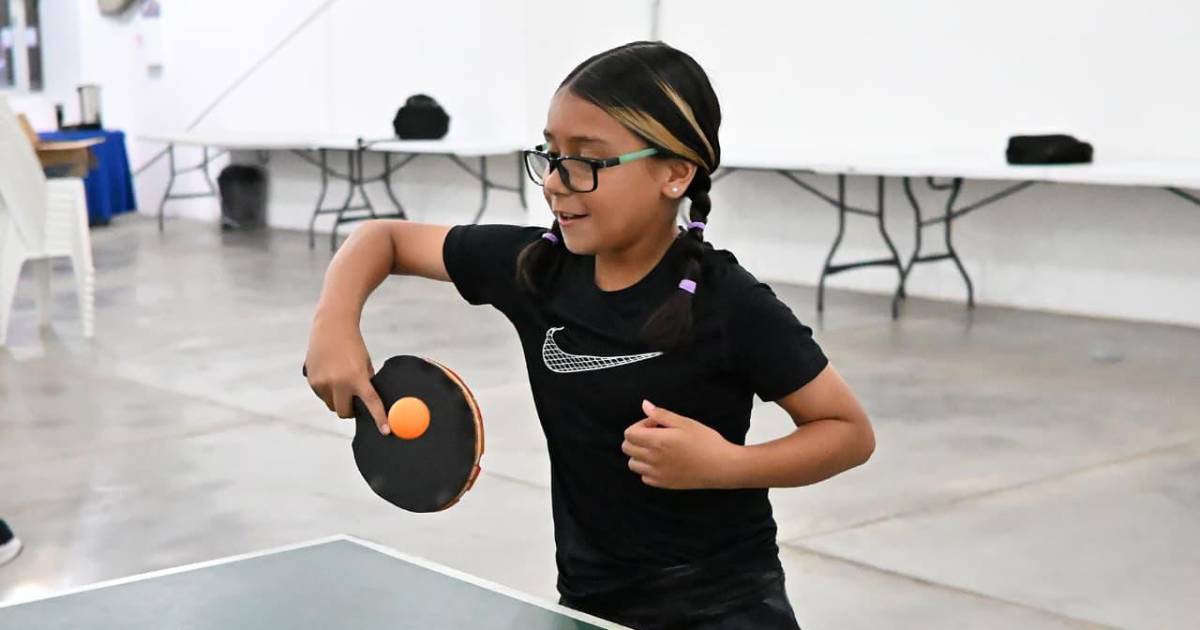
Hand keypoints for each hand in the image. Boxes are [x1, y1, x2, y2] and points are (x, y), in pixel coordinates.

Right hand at [303, 316, 388, 433]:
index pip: (371, 403)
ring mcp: (323, 383)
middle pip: (344, 412)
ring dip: (337, 400)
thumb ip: (365, 383)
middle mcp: (338, 382)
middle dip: (350, 411)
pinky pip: (321, 395)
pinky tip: (330, 374)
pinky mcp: (312, 381)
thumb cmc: (353, 345)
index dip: (379, 418)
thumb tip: (367, 402)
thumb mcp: (365, 363)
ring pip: (332, 405)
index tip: (386, 431)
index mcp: (357, 378)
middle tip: (354, 403)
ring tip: (340, 381)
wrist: (332, 326)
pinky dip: (327, 391)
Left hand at [621, 400, 743, 489]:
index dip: (639, 425)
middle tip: (656, 434)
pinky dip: (648, 468)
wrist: (722, 466)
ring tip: (658, 449)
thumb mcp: (684, 422)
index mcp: (657, 442)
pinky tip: (662, 462)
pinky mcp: (663, 484)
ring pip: (633, 464)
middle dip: (637, 438)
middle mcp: (653, 459)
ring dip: (640, 454)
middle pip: (627, 448)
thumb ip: (661, 415)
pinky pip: (644, 477)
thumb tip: (645, 405)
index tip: (655, 424)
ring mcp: (657, 474)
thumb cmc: (706, 441)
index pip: (629, 434)